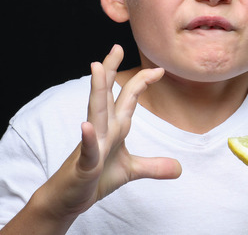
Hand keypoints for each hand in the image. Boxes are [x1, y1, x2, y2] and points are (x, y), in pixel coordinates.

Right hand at [36, 45, 181, 221]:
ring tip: (97, 66)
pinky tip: (87, 126)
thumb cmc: (95, 180)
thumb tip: (179, 168)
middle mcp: (102, 131)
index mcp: (114, 128)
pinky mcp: (84, 165)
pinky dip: (88, 139)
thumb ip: (153, 166)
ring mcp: (91, 145)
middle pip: (107, 95)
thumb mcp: (130, 171)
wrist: (68, 201)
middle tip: (117, 46)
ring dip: (97, 90)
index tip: (160, 69)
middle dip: (111, 70)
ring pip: (95, 113)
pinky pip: (87, 150)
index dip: (141, 83)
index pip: (127, 99)